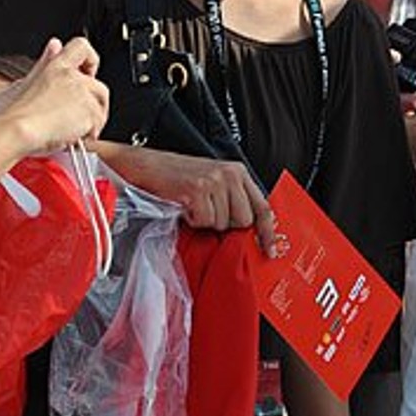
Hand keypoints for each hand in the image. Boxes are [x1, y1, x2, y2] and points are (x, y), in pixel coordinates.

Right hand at [0, 37, 108, 153]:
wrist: (16, 130)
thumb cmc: (18, 113)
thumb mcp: (29, 81)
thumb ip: (46, 62)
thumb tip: (56, 43)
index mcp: (56, 67)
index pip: (81, 47)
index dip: (90, 59)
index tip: (87, 74)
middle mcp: (71, 77)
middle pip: (100, 87)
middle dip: (92, 106)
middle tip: (75, 117)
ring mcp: (82, 94)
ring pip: (101, 109)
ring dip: (91, 122)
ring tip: (71, 130)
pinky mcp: (89, 111)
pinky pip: (99, 124)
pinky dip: (89, 134)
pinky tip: (72, 136)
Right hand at [108, 146, 278, 253]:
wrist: (147, 165)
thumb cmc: (178, 177)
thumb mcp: (213, 181)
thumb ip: (233, 199)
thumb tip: (247, 229)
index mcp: (238, 172)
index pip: (262, 206)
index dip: (266, 231)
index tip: (269, 250)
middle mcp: (230, 174)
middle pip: (243, 220)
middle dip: (225, 225)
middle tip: (206, 213)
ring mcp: (214, 181)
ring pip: (222, 223)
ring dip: (205, 221)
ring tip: (193, 206)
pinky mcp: (197, 190)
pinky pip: (204, 221)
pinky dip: (192, 220)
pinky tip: (184, 206)